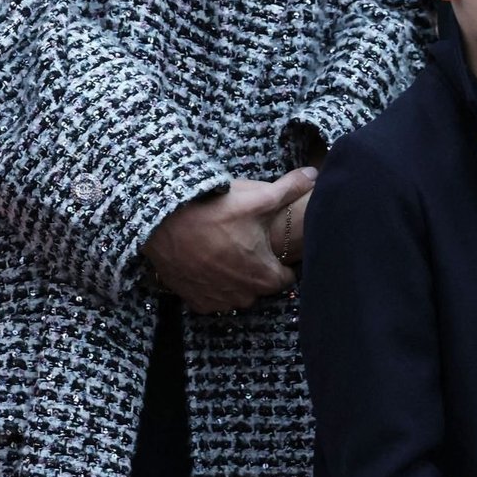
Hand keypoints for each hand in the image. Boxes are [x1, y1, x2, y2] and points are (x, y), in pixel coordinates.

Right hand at [143, 169, 315, 313]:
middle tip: (246, 243)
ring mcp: (218, 301)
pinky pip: (213, 298)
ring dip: (235, 278)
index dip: (282, 261)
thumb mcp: (256, 198)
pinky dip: (212, 284)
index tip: (273, 245)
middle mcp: (243, 296)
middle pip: (261, 286)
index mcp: (263, 277)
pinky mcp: (195, 301)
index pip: (286, 278)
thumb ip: (289, 189)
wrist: (162, 223)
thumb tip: (314, 174)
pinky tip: (207, 262)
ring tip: (226, 250)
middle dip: (258, 268)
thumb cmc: (213, 212)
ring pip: (237, 293)